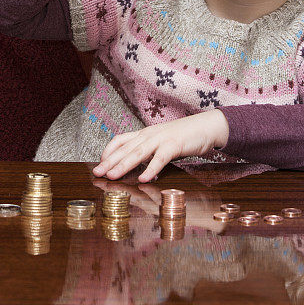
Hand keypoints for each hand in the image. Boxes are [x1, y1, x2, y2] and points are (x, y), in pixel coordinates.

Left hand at [92, 109, 229, 181]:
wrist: (206, 126)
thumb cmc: (183, 137)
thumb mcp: (162, 143)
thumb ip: (149, 153)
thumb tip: (138, 169)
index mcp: (145, 133)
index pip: (121, 139)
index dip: (108, 151)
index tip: (99, 162)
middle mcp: (149, 134)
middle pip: (125, 148)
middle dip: (109, 161)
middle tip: (97, 173)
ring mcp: (161, 138)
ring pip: (138, 153)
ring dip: (123, 165)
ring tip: (112, 176)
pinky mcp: (174, 145)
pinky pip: (160, 158)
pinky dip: (151, 169)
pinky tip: (144, 178)